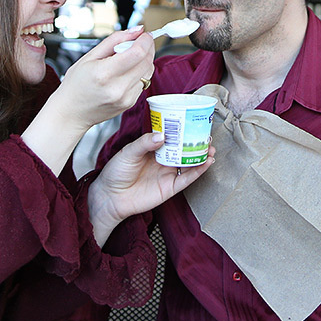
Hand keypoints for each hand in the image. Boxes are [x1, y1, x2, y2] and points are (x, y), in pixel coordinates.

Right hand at [53, 28, 155, 130]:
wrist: (72, 112)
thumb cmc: (76, 84)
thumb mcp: (89, 56)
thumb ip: (115, 40)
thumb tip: (136, 30)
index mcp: (104, 73)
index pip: (137, 52)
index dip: (145, 40)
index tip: (144, 34)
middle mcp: (117, 88)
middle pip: (146, 61)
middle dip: (147, 47)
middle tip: (138, 42)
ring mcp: (125, 98)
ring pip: (148, 72)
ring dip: (144, 60)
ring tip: (128, 58)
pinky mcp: (130, 103)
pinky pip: (143, 82)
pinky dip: (139, 73)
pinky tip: (125, 73)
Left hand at [87, 132, 213, 244]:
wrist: (110, 197)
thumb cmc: (115, 173)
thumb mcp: (128, 153)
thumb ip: (144, 143)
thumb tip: (162, 135)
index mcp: (153, 149)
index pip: (172, 138)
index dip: (183, 131)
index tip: (194, 123)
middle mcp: (163, 160)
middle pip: (184, 150)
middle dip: (197, 144)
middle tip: (207, 136)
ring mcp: (168, 174)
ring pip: (189, 164)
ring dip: (201, 157)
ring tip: (210, 149)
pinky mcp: (170, 188)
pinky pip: (187, 179)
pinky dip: (198, 171)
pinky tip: (206, 163)